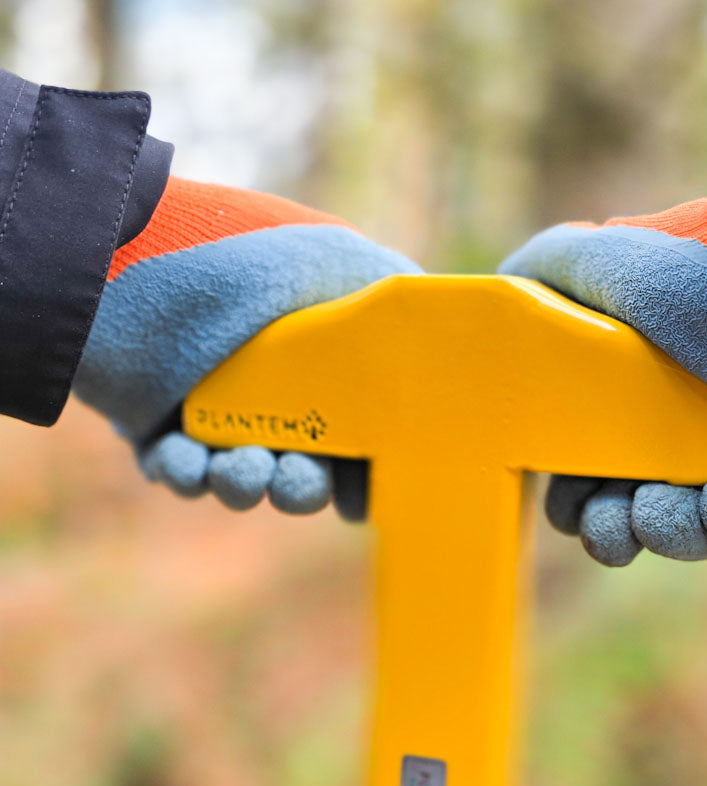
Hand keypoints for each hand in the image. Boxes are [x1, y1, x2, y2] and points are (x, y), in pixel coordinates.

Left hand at [73, 177, 420, 512]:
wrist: (131, 248)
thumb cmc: (240, 257)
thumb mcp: (341, 265)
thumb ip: (397, 305)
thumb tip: (449, 343)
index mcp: (318, 366)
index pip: (354, 435)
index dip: (362, 469)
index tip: (363, 488)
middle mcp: (272, 391)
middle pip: (302, 468)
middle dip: (303, 486)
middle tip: (296, 480)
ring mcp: (214, 410)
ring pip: (243, 479)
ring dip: (246, 485)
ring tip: (240, 469)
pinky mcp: (158, 425)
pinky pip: (180, 471)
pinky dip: (186, 475)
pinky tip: (186, 459)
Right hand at [499, 187, 706, 563]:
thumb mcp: (613, 264)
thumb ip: (548, 272)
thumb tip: (508, 288)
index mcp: (644, 376)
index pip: (595, 450)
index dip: (574, 488)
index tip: (567, 501)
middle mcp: (694, 411)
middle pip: (636, 497)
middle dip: (613, 524)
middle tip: (608, 527)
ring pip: (697, 522)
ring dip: (670, 530)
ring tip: (662, 515)